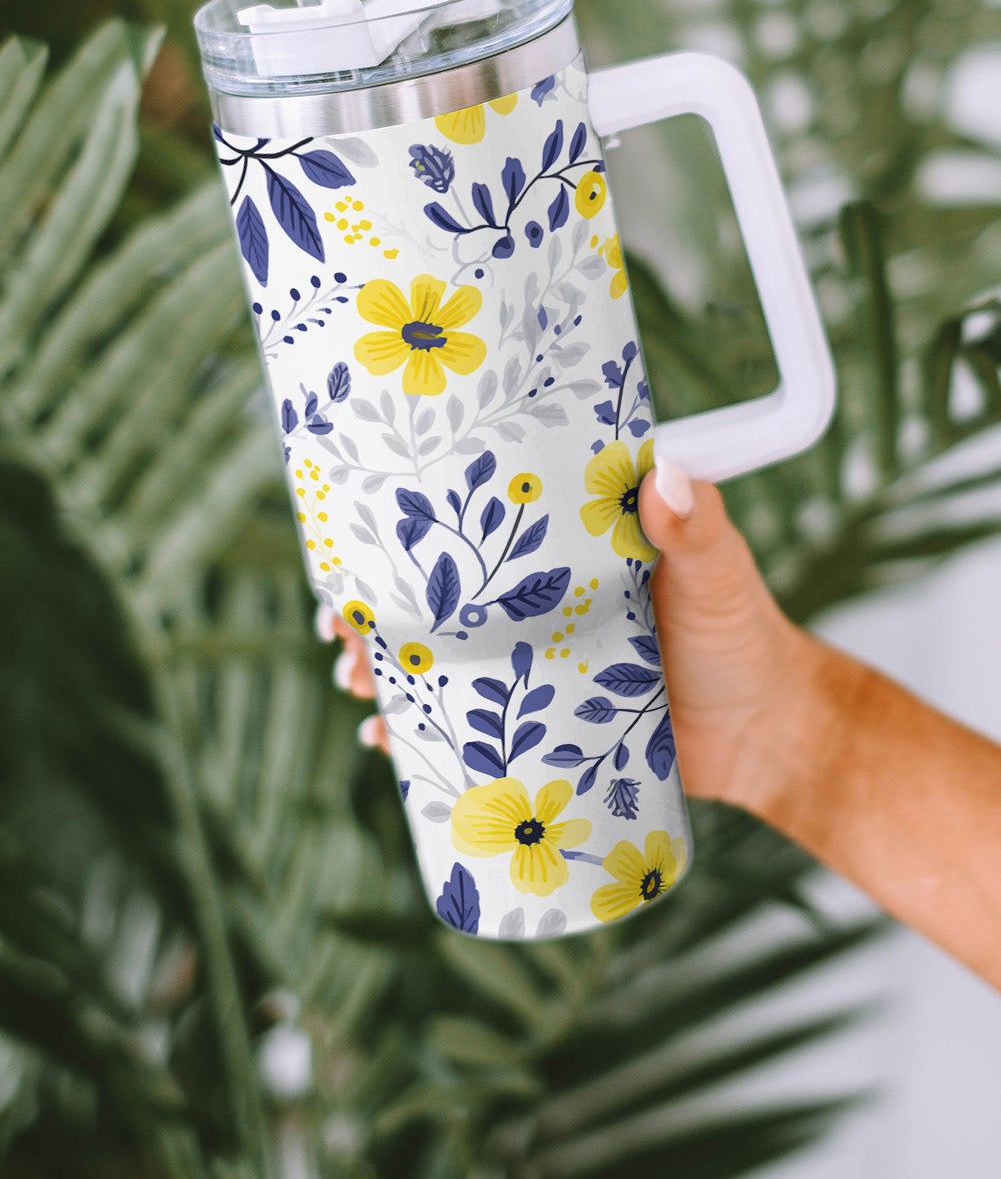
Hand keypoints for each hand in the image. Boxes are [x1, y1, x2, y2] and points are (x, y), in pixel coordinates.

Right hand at [317, 460, 821, 810]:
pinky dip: (420, 736)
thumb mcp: (718, 572)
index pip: (476, 522)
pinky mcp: (536, 721)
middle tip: (339, 626)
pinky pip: (463, 725)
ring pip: (437, 660)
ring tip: (354, 683)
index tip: (358, 535)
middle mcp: (533, 600)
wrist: (765, 735)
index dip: (411, 530)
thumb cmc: (744, 635)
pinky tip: (385, 745)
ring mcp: (529, 662)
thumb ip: (696, 527)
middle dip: (376, 608)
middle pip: (436, 596)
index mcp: (565, 549)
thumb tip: (667, 478)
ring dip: (385, 669)